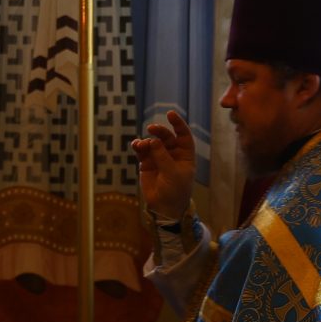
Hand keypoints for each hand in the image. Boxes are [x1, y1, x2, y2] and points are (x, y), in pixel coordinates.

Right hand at [130, 107, 197, 223]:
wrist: (165, 207)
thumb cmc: (175, 191)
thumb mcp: (172, 174)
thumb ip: (163, 157)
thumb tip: (153, 141)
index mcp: (185, 154)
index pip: (183, 135)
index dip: (178, 124)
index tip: (170, 114)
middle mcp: (172, 153)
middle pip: (166, 136)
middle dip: (159, 131)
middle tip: (151, 129)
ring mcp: (159, 157)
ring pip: (153, 142)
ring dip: (147, 141)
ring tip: (141, 145)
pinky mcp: (147, 163)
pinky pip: (142, 151)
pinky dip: (139, 147)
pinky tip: (136, 145)